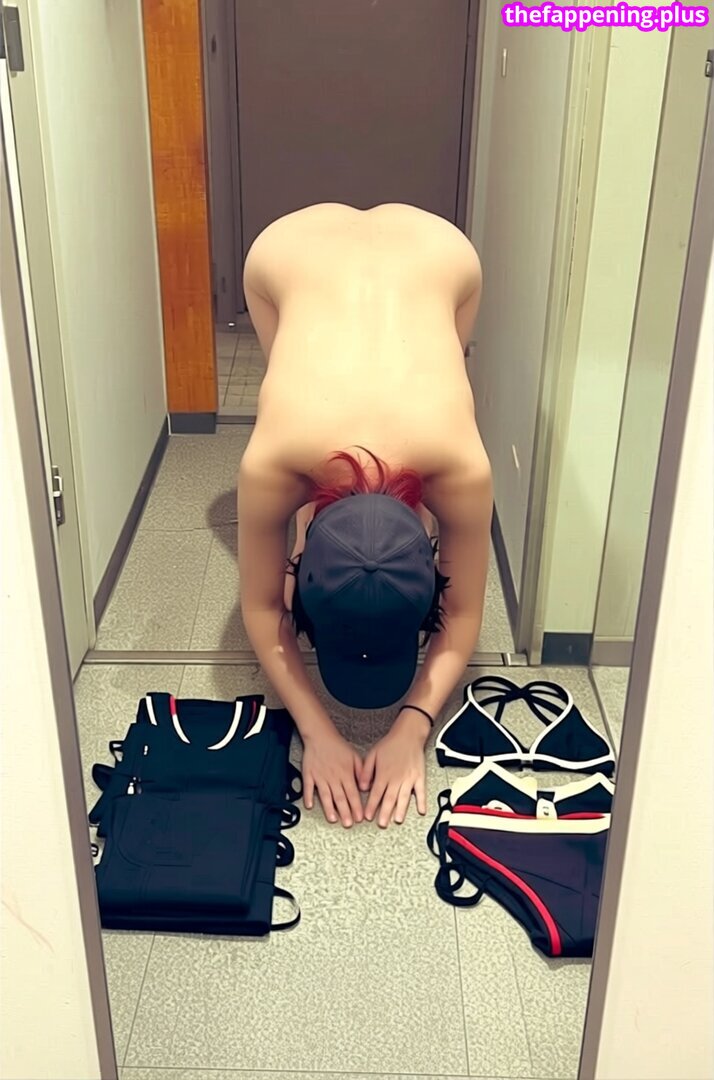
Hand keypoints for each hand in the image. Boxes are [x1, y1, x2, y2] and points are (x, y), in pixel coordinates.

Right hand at [302, 727, 364, 827]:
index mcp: (345, 773)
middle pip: (340, 798)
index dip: (356, 807)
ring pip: (325, 796)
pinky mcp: (309, 774)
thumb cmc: (338, 746)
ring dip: (329, 808)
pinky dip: (308, 797)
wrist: (321, 736)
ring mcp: (320, 776)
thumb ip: (361, 772)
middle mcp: (333, 777)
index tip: (360, 817)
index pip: (353, 793)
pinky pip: (308, 787)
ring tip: (333, 819)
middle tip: (348, 824)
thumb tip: (365, 786)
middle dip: (345, 812)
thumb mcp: (355, 756)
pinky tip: (309, 806)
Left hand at [360, 710, 429, 827]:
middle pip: (389, 799)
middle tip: (381, 824)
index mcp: (384, 774)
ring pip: (404, 797)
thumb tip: (362, 787)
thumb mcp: (372, 754)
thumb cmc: (390, 744)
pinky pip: (421, 791)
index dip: (371, 806)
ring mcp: (409, 778)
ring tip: (397, 820)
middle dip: (385, 813)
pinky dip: (422, 801)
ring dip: (401, 810)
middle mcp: (396, 778)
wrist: (408, 734)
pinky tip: (421, 811)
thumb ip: (366, 771)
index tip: (367, 816)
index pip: (376, 793)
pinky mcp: (419, 776)